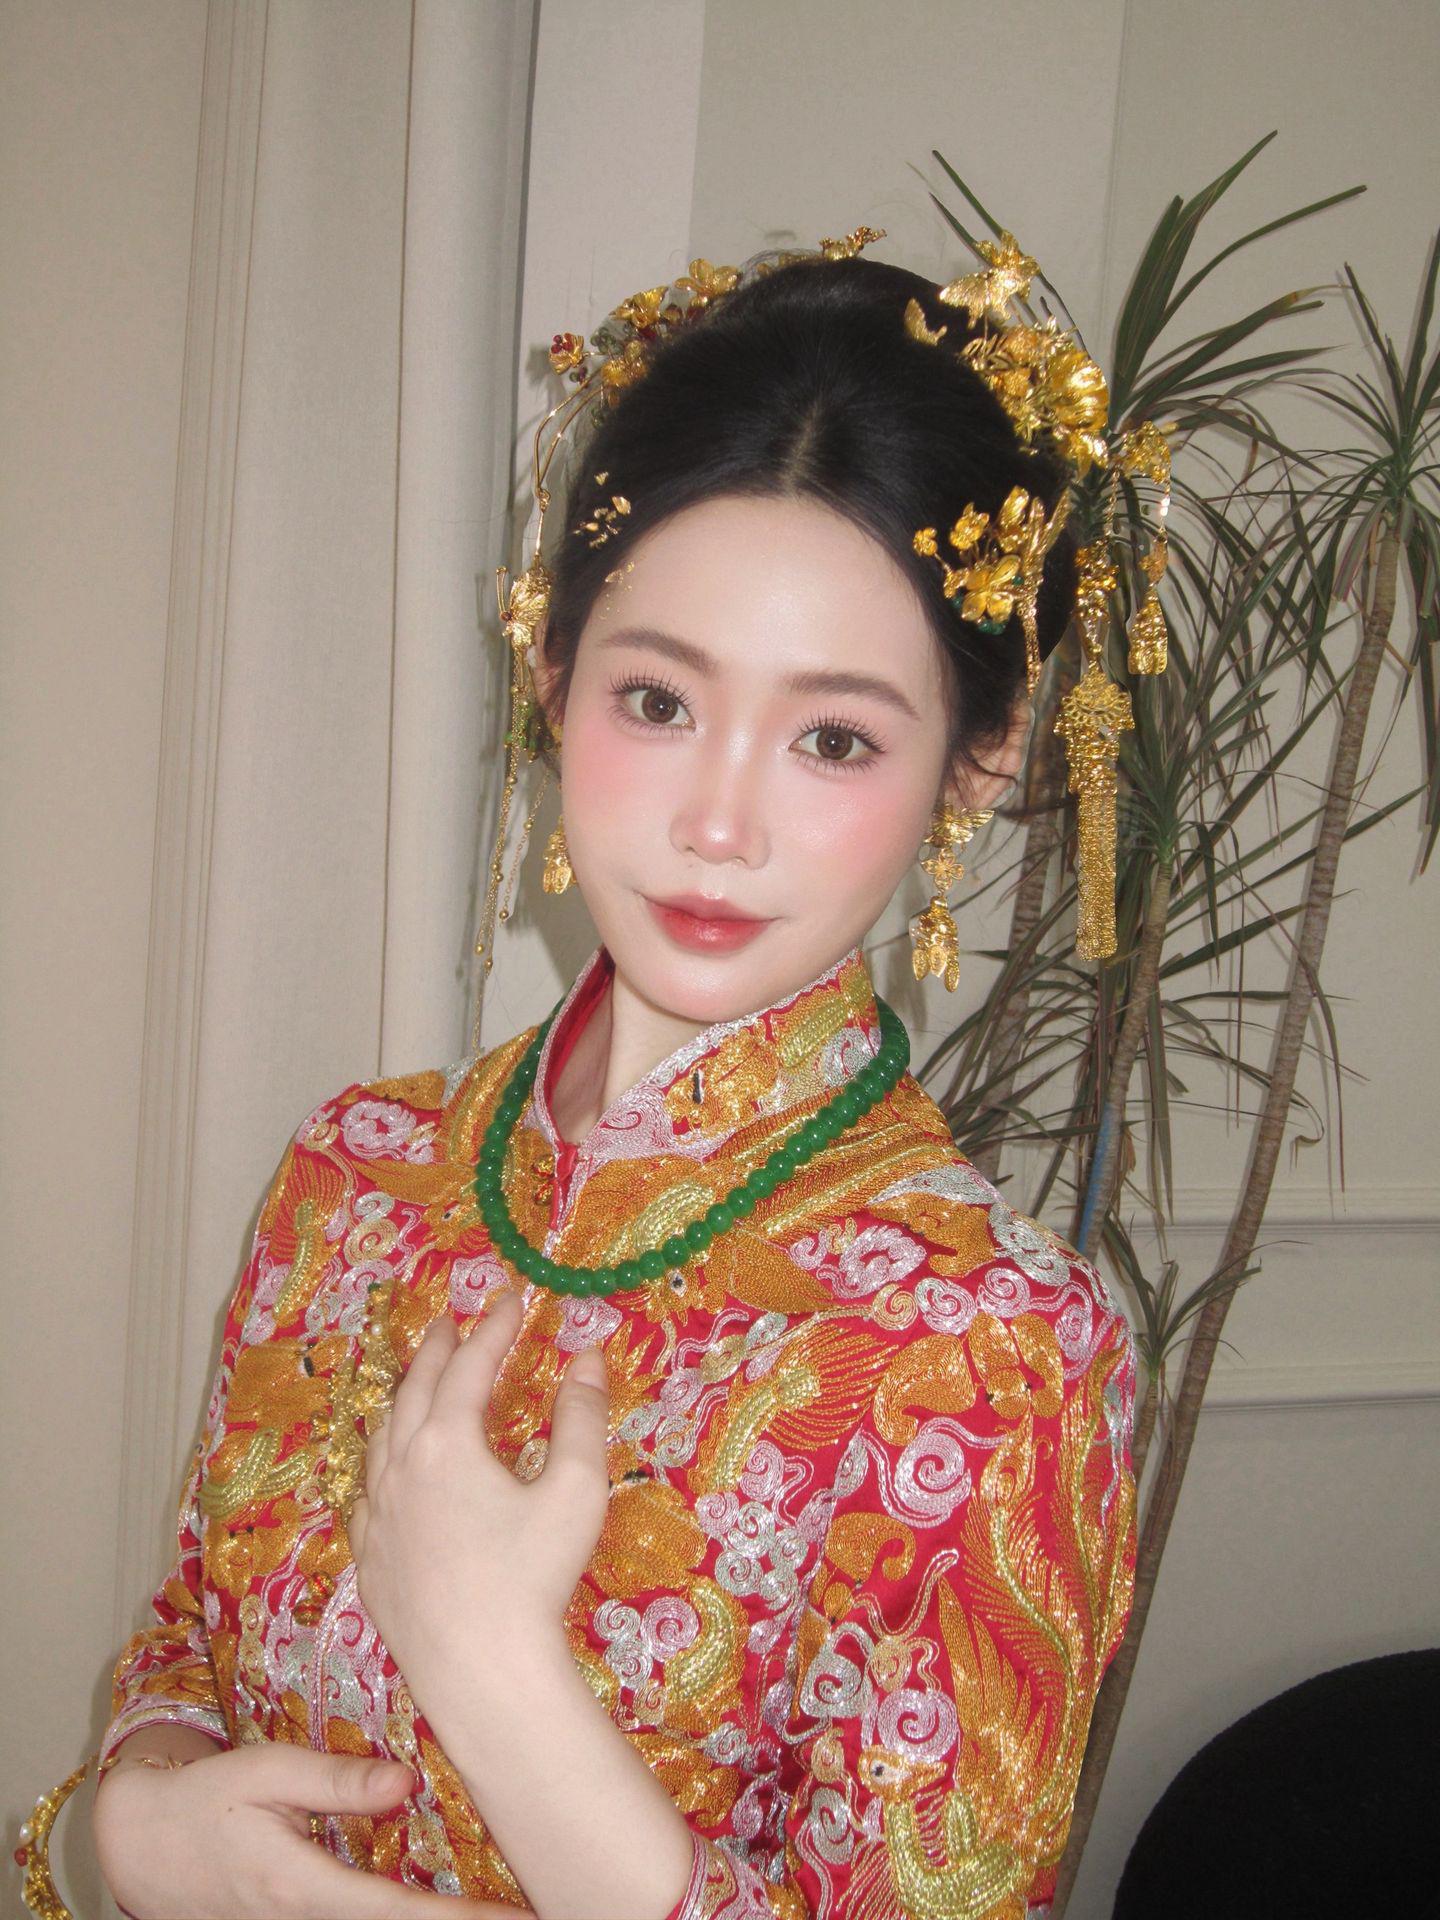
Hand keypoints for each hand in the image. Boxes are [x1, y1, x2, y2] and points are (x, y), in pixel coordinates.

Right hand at [92, 1743, 527, 1917]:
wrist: (139, 1847)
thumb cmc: (204, 1800)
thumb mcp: (266, 1773)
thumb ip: (336, 1781)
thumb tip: (407, 1783)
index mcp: (301, 1888)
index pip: (398, 1915)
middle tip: (534, 1916)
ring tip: (503, 1911)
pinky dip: (399, 1918)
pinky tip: (440, 1904)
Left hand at [348, 1290, 610, 1708]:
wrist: (480, 1671)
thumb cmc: (534, 1578)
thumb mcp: (574, 1491)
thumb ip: (581, 1417)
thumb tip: (588, 1357)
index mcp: (447, 1442)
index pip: (470, 1365)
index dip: (494, 1328)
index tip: (512, 1300)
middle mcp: (400, 1467)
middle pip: (414, 1390)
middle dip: (436, 1350)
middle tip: (450, 1322)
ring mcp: (377, 1515)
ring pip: (381, 1438)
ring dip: (403, 1401)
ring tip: (418, 1384)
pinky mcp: (369, 1560)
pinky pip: (364, 1494)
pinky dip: (379, 1464)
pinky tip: (388, 1471)